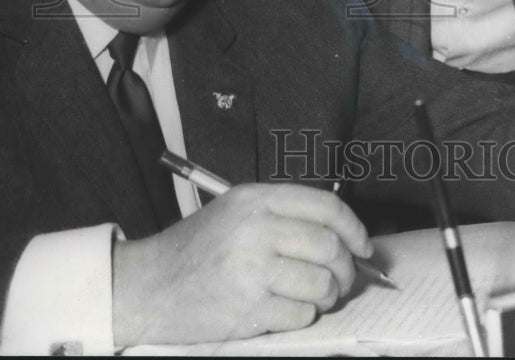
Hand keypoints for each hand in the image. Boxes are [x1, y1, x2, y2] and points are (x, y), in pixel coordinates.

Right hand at [112, 182, 371, 346]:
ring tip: (320, 296)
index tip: (364, 246)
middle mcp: (256, 229)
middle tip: (345, 279)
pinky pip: (300, 314)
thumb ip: (283, 215)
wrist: (150, 285)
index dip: (354, 227)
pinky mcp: (248, 309)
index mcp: (256, 199)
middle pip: (328, 247)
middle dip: (347, 268)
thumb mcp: (237, 211)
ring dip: (330, 295)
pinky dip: (305, 315)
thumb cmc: (197, 248)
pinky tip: (291, 310)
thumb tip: (341, 235)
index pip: (325, 206)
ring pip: (321, 283)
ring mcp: (251, 270)